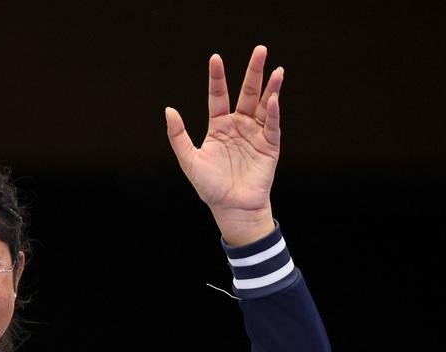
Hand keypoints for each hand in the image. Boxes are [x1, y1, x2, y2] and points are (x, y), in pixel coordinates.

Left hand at [164, 45, 282, 245]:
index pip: (218, 96)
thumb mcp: (188, 159)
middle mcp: (239, 126)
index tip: (216, 57)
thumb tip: (169, 109)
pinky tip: (274, 98)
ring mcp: (255, 134)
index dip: (217, 77)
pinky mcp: (270, 146)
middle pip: (247, 93)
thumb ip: (178, 135)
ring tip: (276, 69)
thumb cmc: (209, 187)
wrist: (231, 208)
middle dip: (253, 72)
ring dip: (270, 88)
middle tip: (260, 49)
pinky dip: (273, 113)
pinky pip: (272, 126)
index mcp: (219, 127)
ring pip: (264, 105)